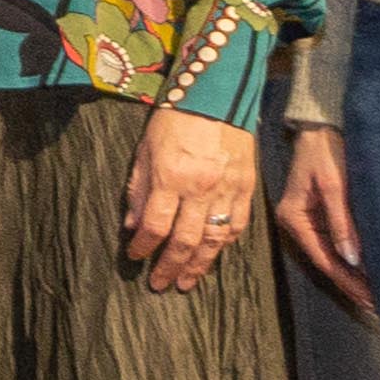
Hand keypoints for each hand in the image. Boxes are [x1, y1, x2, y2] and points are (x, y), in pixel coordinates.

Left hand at [123, 108, 256, 295]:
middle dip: (170, 267)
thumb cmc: (174, 120)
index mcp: (171, 177)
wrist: (218, 95)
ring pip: (214, 239)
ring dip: (199, 265)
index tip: (134, 257)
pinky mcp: (247, 187)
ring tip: (187, 282)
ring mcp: (227, 190)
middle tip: (160, 285)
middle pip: (185, 240)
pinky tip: (215, 255)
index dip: (143, 247)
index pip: (155, 226)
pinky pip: (237, 224)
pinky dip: (225, 243)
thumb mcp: (145, 150)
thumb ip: (139, 189)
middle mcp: (201, 188)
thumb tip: (133, 225)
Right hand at [273, 126, 371, 308]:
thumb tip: (351, 259)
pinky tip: (367, 272)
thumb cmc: (326, 151)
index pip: (324, 259)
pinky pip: (336, 244)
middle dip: (352, 285)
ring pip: (332, 256)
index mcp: (294, 218)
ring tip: (375, 297)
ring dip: (353, 276)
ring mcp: (308, 221)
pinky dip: (351, 260)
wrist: (321, 127)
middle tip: (378, 306)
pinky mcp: (320, 215)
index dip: (348, 281)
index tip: (370, 298)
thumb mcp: (334, 184)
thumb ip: (341, 222)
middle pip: (327, 262)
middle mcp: (297, 224)